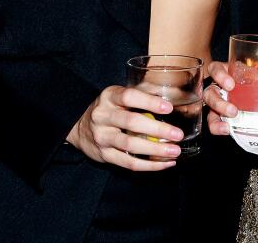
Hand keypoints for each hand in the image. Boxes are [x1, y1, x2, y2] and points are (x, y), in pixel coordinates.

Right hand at [65, 85, 184, 170]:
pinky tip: (165, 163)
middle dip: (157, 130)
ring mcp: (102, 137)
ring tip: (175, 152)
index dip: (149, 102)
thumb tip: (174, 93)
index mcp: (109, 97)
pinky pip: (128, 163)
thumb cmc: (110, 108)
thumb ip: (143, 93)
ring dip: (155, 151)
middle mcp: (103, 116)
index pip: (129, 97)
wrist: (79, 127)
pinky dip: (149, 165)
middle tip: (178, 134)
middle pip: (131, 122)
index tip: (169, 108)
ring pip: (130, 145)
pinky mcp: (104, 155)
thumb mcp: (120, 95)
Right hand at [201, 60, 257, 136]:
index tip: (231, 85)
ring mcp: (217, 102)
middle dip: (219, 101)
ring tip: (228, 125)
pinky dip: (218, 127)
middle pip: (209, 91)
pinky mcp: (217, 115)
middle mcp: (219, 87)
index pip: (216, 69)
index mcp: (230, 73)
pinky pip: (212, 121)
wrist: (254, 99)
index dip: (220, 75)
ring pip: (208, 108)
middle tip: (234, 110)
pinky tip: (226, 131)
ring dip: (218, 116)